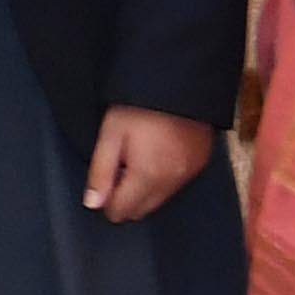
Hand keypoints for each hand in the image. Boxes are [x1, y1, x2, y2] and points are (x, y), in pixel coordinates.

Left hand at [82, 104, 218, 224]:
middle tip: (119, 166)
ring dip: (144, 188)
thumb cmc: (138, 107)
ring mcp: (190, 174)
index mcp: (148, 176)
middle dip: (125, 197)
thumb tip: (93, 204)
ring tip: (137, 156)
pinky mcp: (201, 164)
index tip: (105, 178)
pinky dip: (163, 178)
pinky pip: (176, 185)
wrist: (179, 83)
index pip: (122, 211)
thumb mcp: (110, 135)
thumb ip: (100, 172)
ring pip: (159, 200)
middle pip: (141, 210)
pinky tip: (156, 155)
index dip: (107, 199)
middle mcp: (172, 182)